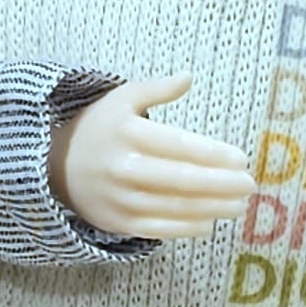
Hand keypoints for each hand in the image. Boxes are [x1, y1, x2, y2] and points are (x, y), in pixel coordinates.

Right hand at [52, 73, 249, 239]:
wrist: (55, 167)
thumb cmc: (99, 129)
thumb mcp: (121, 99)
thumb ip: (156, 89)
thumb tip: (188, 76)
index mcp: (128, 133)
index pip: (178, 146)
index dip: (213, 154)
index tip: (241, 159)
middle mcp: (124, 168)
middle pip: (181, 180)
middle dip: (221, 184)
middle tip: (250, 185)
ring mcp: (121, 199)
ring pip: (175, 207)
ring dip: (213, 209)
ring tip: (240, 206)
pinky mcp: (119, 223)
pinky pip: (159, 229)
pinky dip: (187, 228)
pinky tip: (210, 223)